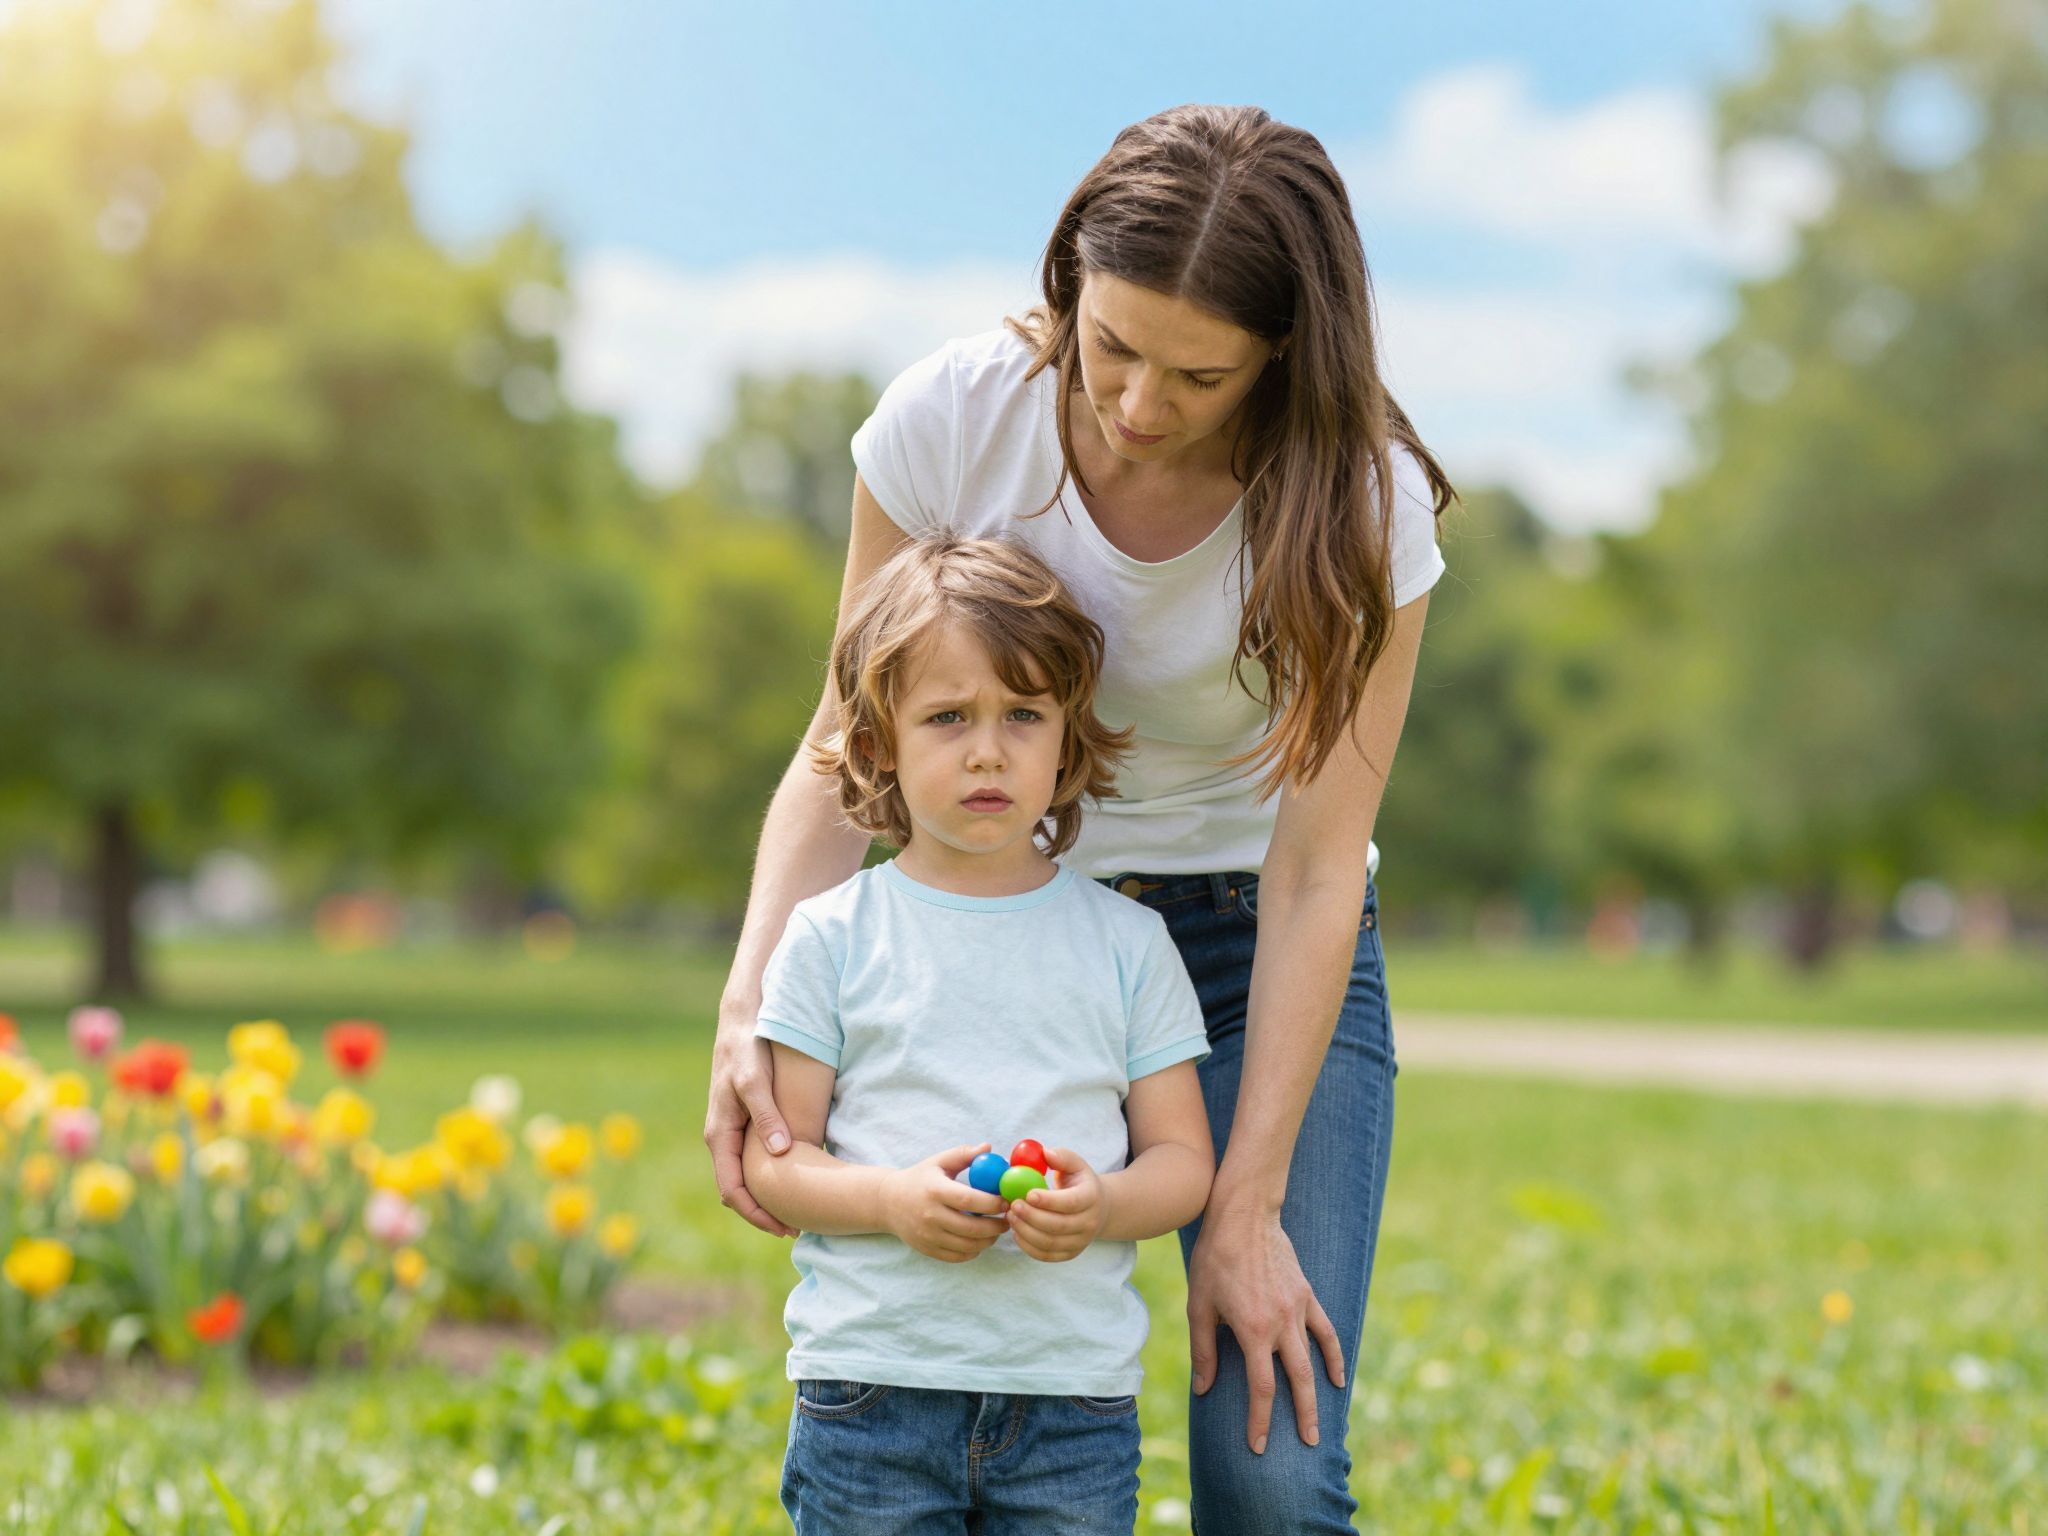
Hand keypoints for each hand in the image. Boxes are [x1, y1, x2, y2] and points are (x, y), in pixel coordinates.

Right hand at [704, 996, 797, 1238]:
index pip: (732, 1190)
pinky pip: (750, 1160)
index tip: (784, 1228)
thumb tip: (781, 1153)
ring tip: (796, 1211)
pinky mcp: (742, 1121)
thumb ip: (767, 1116)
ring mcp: (731, 1131)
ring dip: (765, 1197)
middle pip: (737, 1190)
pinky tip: (791, 1178)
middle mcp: (721, 1137)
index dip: (757, 1214)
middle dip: (762, 1213)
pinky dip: (767, 1177)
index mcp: (720, 1134)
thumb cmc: (747, 1049)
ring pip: (744, 1176)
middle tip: (796, 1228)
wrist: (741, 1021)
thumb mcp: (756, 1081)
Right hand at [882, 1143, 1009, 1262]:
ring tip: (996, 1230)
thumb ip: (964, 1154)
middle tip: (1008, 1220)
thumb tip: (988, 1148)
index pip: (968, 1200)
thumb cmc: (920, 1178)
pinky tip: (979, 1240)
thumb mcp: (939, 1161)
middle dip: (996, 1226)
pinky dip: (973, 1251)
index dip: (991, 1203)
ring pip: (967, 1246)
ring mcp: (928, 1235)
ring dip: (988, 1240)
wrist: (889, 1202)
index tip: (1005, 1201)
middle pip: (971, 1228)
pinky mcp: (927, 1249)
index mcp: (935, 1190)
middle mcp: (930, 1215)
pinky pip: (957, 1256)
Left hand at [1006, 1147, 1107, 1262]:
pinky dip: (1027, 1245)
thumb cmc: (1079, 1182)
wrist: (1097, 1208)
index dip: (1048, 1200)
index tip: (1027, 1194)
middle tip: (1012, 1205)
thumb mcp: (1075, 1164)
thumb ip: (1062, 1157)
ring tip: (1011, 1215)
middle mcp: (1089, 1223)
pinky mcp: (1070, 1254)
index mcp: (1091, 1197)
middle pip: (1058, 1226)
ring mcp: (1080, 1242)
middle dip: (1031, 1217)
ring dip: (1025, 1231)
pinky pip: (1045, 1255)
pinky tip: (1017, 1230)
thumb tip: (1045, 1153)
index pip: (1071, 1202)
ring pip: (1049, 1243)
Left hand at [1186, 1196, 1345, 1454]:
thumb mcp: (1199, 1305)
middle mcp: (1281, 1324)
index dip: (1260, 1420)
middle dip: (1301, 1417)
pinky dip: (1334, 1356)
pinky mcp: (1307, 1296)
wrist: (1243, 1215)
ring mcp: (1298, 1309)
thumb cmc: (1214, 1259)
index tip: (1258, 1446)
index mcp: (1253, 1330)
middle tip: (1306, 1445)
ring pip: (1314, 1361)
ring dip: (1318, 1395)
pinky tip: (1338, 1379)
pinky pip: (1326, 1332)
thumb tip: (1204, 1389)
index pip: (1261, 1387)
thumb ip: (1203, 1350)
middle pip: (1297, 1381)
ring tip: (1320, 1425)